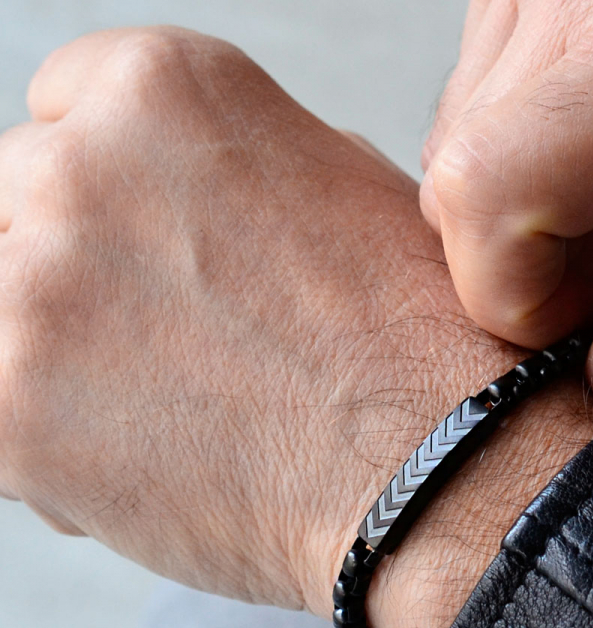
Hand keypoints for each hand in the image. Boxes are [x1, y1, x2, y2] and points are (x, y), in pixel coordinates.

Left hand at [0, 27, 592, 627]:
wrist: (444, 469)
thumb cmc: (414, 352)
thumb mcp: (336, 196)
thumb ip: (228, 177)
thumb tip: (176, 210)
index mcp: (165, 89)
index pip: (62, 118)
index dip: (110, 207)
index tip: (146, 263)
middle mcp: (84, 163)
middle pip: (16, 211)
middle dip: (77, 281)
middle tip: (162, 353)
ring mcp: (35, 279)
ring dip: (51, 363)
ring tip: (157, 417)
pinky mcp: (7, 400)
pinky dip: (36, 448)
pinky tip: (130, 468)